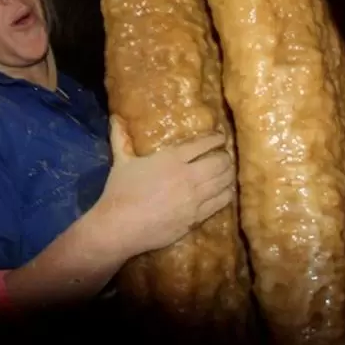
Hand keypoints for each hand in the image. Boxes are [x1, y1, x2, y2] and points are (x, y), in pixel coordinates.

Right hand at [87, 115, 236, 261]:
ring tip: (229, 172)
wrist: (121, 226)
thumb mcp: (121, 162)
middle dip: (225, 157)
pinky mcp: (196, 217)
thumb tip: (115, 118)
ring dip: (229, 175)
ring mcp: (195, 198)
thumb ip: (121, 139)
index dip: (215, 139)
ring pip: (223, 182)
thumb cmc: (120, 192)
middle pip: (219, 162)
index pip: (202, 144)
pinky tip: (226, 192)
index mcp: (171, 158)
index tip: (221, 137)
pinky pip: (220, 203)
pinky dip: (226, 195)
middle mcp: (188, 175)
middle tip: (225, 156)